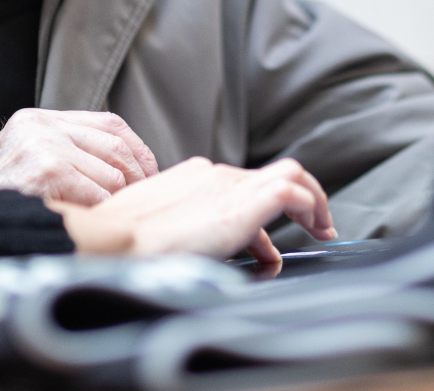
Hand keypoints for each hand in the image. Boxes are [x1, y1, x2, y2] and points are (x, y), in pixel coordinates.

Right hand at [0, 109, 157, 204]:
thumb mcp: (27, 163)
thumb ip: (67, 153)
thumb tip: (125, 167)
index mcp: (36, 119)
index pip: (108, 123)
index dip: (136, 148)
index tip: (149, 171)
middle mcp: (39, 125)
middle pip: (115, 145)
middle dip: (137, 175)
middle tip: (142, 198)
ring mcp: (42, 146)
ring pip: (111, 173)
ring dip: (117, 199)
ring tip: (115, 214)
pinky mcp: (46, 170)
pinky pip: (98, 193)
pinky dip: (103, 211)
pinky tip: (96, 222)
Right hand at [49, 156, 336, 268]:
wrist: (112, 242)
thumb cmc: (126, 249)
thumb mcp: (162, 237)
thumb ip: (188, 238)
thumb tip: (208, 259)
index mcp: (193, 179)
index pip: (241, 184)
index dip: (265, 208)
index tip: (272, 238)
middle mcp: (215, 175)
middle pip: (269, 177)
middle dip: (299, 202)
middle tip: (315, 229)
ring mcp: (229, 183)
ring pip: (290, 174)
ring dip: (312, 202)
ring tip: (321, 230)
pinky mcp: (243, 201)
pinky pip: (293, 191)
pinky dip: (310, 207)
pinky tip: (314, 230)